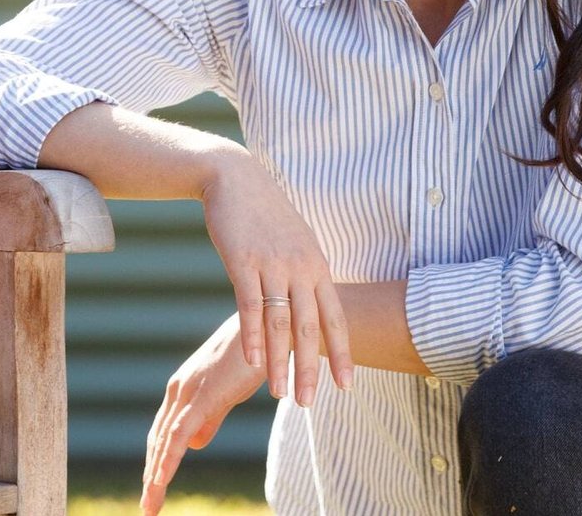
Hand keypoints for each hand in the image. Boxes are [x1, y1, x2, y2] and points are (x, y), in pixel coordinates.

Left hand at [141, 315, 265, 515]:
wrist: (272, 326)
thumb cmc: (254, 356)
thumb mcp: (229, 392)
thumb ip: (211, 418)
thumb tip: (194, 444)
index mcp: (185, 388)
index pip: (164, 432)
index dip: (158, 460)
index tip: (153, 487)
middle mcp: (179, 389)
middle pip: (158, 439)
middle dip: (151, 474)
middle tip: (147, 507)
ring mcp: (188, 391)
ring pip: (164, 441)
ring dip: (155, 476)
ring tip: (150, 505)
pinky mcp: (202, 396)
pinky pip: (178, 434)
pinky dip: (167, 459)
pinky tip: (160, 481)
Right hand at [200, 152, 350, 404]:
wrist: (234, 178)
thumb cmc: (265, 213)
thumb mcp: (296, 241)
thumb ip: (306, 272)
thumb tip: (314, 303)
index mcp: (316, 265)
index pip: (334, 317)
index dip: (342, 353)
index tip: (347, 386)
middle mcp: (299, 267)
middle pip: (309, 327)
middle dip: (310, 369)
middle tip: (308, 403)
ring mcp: (271, 265)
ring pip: (280, 323)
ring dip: (280, 362)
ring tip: (279, 394)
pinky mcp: (242, 262)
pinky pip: (249, 307)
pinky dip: (253, 337)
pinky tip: (253, 362)